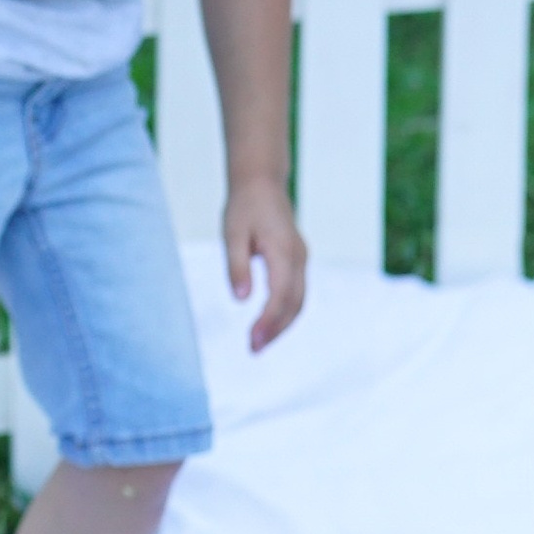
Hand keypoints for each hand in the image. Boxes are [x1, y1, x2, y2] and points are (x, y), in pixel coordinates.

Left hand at [224, 176, 306, 351]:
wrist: (261, 183)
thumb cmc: (243, 207)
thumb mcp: (232, 234)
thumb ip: (237, 267)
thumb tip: (241, 300)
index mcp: (282, 251)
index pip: (280, 295)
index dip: (268, 321)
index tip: (251, 340)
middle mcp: (298, 257)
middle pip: (293, 304)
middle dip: (275, 330)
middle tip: (252, 350)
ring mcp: (301, 259)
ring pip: (298, 301)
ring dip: (281, 325)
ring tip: (258, 344)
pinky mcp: (297, 261)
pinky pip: (296, 292)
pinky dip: (285, 312)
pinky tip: (267, 324)